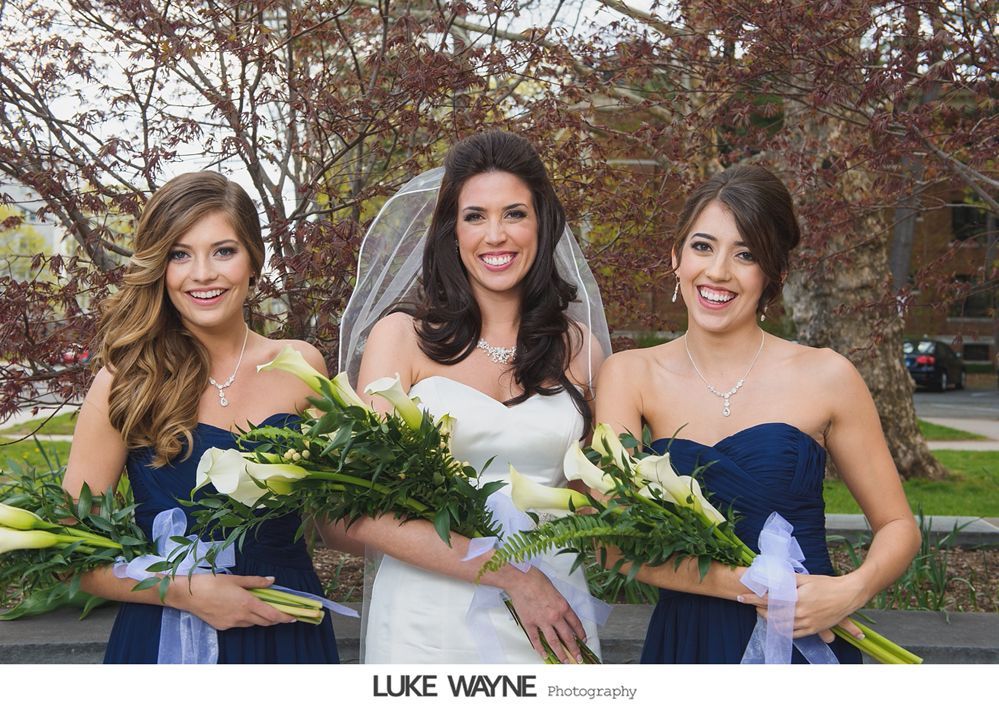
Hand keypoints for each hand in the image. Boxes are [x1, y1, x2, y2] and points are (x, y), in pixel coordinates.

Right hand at [167, 574, 295, 629]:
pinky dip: (246, 619)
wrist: (188, 595)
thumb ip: (256, 581)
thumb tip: (272, 580)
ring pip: (252, 624)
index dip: (285, 617)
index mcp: (247, 603)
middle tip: (282, 612)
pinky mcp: (223, 627)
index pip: (272, 614)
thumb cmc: (212, 583)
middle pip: (265, 621)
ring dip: (260, 618)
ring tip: (262, 608)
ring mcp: (232, 623)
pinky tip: (242, 610)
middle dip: (275, 618)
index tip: (295, 617)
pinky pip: (240, 625)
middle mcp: (242, 616)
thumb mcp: (236, 578)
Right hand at [504, 567, 586, 662]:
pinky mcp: (530, 623)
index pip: (576, 624)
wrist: (521, 579)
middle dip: (574, 649)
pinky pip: (536, 639)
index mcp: (563, 606)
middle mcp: (555, 616)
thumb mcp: (555, 590)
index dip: (581, 634)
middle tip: (577, 657)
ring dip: (560, 653)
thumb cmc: (536, 580)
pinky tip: (544, 654)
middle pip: (568, 636)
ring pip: (554, 642)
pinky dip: (540, 649)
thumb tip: (562, 614)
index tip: (583, 640)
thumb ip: (559, 604)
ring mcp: (542, 621)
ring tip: (564, 661)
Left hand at [738, 573, 865, 642]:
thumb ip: (787, 579)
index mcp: (797, 599)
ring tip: (766, 613)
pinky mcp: (813, 630)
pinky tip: (779, 624)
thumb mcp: (806, 578)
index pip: (768, 600)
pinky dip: (783, 630)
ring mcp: (807, 623)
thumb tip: (771, 576)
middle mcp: (800, 613)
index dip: (752, 599)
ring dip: (770, 621)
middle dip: (760, 611)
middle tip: (754, 605)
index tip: (740, 597)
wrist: (848, 595)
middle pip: (772, 616)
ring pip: (781, 627)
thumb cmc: (827, 584)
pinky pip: (794, 634)